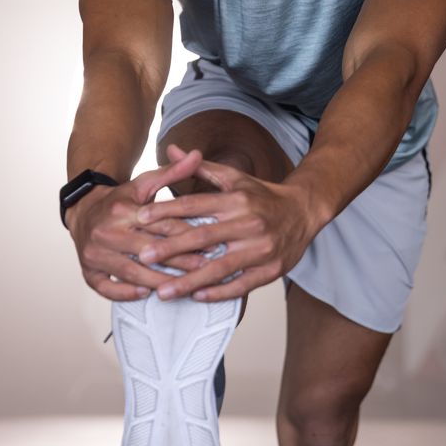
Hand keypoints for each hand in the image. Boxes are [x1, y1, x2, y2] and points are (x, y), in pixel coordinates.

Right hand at [67, 149, 213, 300]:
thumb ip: (172, 172)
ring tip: (182, 286)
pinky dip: (126, 293)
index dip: (187, 233)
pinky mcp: (87, 271)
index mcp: (122, 209)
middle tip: (205, 268)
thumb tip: (197, 154)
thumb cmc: (121, 200)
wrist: (84, 211)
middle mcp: (106, 231)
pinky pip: (106, 288)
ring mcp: (95, 253)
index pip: (159, 224)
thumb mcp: (144, 183)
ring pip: (130, 271)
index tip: (211, 242)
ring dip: (157, 280)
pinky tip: (146, 294)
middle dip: (178, 260)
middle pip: (147, 249)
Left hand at [134, 143, 319, 300]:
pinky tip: (197, 297)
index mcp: (237, 199)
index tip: (141, 218)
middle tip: (142, 256)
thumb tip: (171, 148)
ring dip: (189, 282)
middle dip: (170, 248)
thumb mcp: (234, 177)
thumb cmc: (262, 195)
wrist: (304, 211)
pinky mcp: (271, 270)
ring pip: (220, 267)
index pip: (196, 204)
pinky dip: (219, 292)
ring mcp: (261, 249)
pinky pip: (241, 285)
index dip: (167, 210)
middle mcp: (249, 223)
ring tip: (163, 292)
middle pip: (203, 237)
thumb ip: (200, 167)